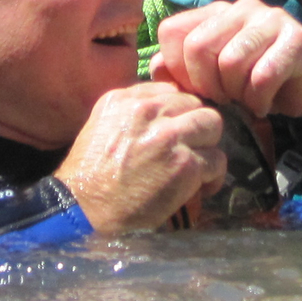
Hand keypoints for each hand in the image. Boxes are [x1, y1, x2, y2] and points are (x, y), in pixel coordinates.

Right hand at [56, 82, 228, 231]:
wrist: (85, 209)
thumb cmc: (89, 174)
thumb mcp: (102, 125)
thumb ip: (131, 111)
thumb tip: (165, 109)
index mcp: (125, 99)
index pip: (171, 91)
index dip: (177, 113)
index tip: (174, 130)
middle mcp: (148, 111)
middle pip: (195, 104)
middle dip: (195, 127)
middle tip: (189, 148)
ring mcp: (169, 136)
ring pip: (212, 125)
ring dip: (207, 147)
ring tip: (197, 166)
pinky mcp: (185, 164)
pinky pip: (217, 160)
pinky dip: (212, 176)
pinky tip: (199, 187)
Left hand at [151, 0, 301, 120]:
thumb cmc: (252, 82)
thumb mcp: (211, 78)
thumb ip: (180, 71)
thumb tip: (157, 69)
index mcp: (214, 13)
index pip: (172, 31)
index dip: (177, 69)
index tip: (197, 89)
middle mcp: (240, 9)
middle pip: (198, 46)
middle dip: (207, 85)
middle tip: (224, 99)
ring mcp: (270, 19)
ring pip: (231, 62)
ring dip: (236, 93)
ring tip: (245, 100)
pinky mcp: (296, 39)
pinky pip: (263, 76)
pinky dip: (259, 100)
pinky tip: (264, 104)